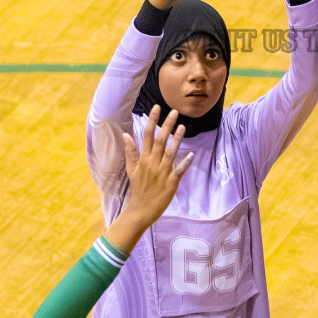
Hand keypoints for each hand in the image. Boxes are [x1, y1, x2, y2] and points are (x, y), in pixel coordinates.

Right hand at [104, 106, 192, 252]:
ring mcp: (163, 172)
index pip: (147, 136)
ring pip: (171, 152)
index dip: (152, 121)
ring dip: (178, 139)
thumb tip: (125, 134)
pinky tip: (192, 154)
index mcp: (143, 159)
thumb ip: (130, 151)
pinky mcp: (172, 182)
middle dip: (167, 125)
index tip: (157, 107)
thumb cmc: (137, 188)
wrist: (141, 210)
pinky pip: (180, 170)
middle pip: (160, 140)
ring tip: (183, 126)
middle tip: (174, 111)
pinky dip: (186, 162)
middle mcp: (153, 163)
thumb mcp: (131, 169)